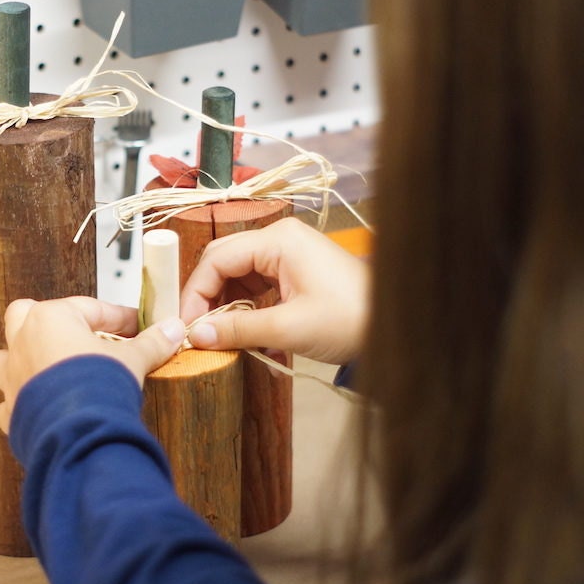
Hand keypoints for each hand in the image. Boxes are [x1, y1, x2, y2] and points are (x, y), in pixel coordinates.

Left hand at [0, 296, 185, 433]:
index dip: (117, 318)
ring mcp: (12, 376)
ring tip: (55, 369)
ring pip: (7, 356)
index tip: (136, 326)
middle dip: (50, 323)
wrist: (78, 433)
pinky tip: (45, 408)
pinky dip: (24, 402)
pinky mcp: (10, 409)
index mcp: (50, 319)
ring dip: (27, 359)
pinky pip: (9, 400)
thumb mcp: (132, 359)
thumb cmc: (98, 387)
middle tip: (79, 336)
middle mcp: (23, 342)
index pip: (89, 308)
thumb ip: (151, 342)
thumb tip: (173, 329)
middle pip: (26, 316)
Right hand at [179, 217, 368, 364]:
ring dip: (230, 310)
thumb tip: (198, 336)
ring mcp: (289, 255)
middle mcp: (280, 239)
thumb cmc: (351, 320)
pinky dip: (251, 313)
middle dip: (208, 300)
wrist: (396, 327)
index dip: (195, 292)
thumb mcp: (288, 328)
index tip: (186, 326)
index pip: (217, 258)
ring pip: (239, 278)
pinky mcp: (296, 273)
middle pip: (224, 264)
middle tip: (198, 334)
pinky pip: (258, 288)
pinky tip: (255, 343)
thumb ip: (239, 329)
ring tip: (227, 342)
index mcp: (278, 240)